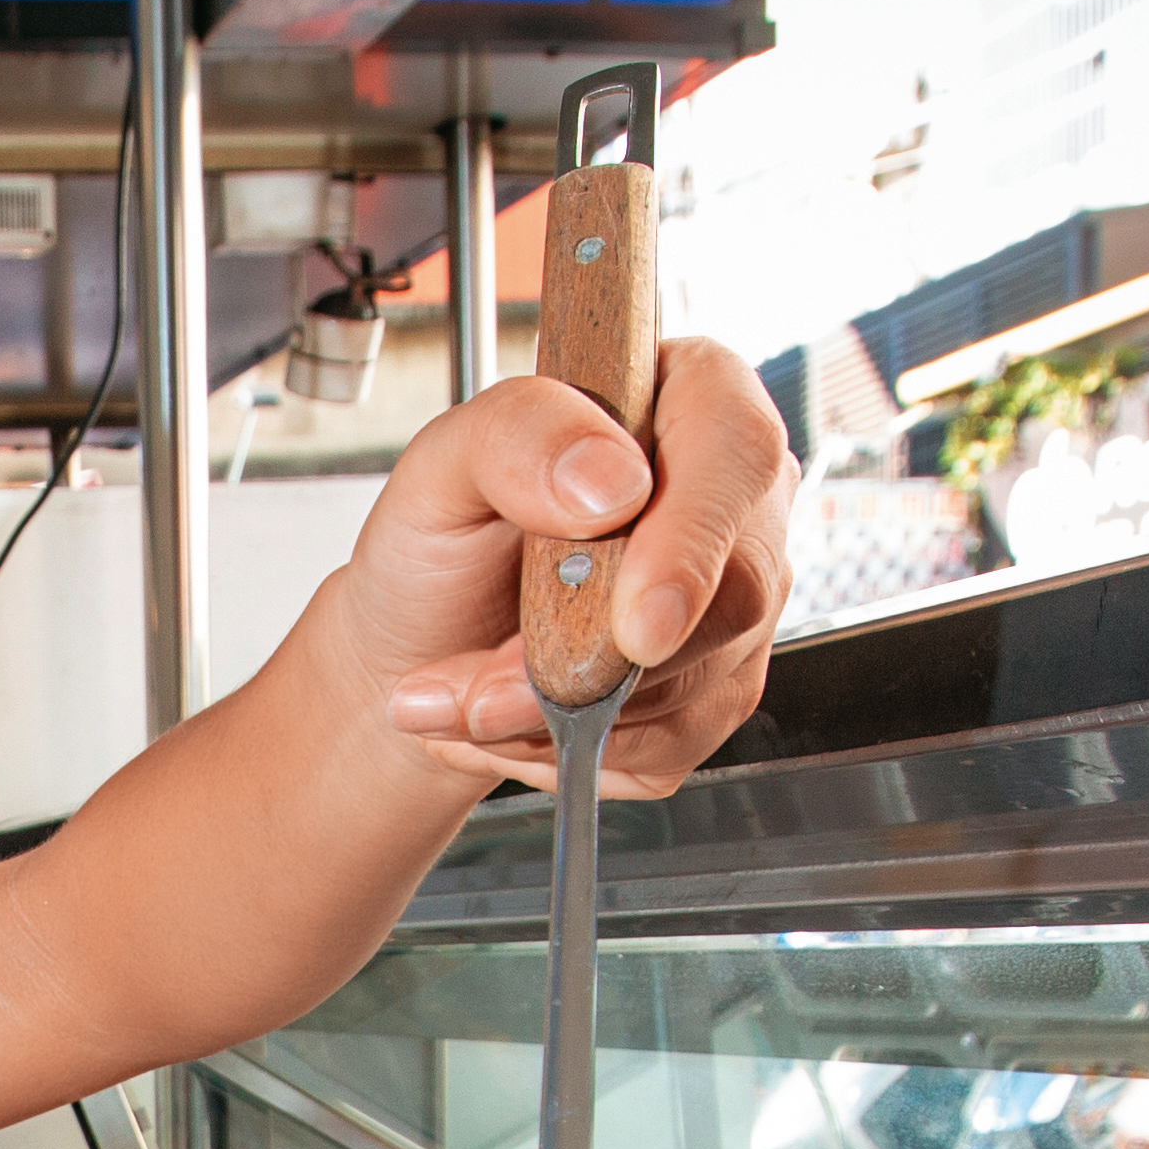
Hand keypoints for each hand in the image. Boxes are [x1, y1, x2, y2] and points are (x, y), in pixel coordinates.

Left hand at [346, 342, 798, 797]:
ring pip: (696, 681)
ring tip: (467, 695)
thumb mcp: (439, 467)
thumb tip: (609, 480)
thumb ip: (515, 437)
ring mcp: (734, 600)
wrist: (413, 655)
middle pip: (732, 590)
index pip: (736, 452)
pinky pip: (674, 743)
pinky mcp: (717, 692)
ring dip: (564, 713)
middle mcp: (731, 501)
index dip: (694, 542)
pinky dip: (578, 748)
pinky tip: (517, 719)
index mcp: (686, 400)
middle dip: (593, 661)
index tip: (634, 624)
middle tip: (482, 688)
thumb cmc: (437, 548)